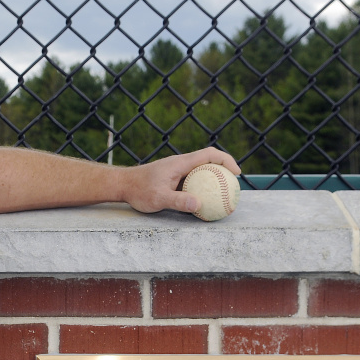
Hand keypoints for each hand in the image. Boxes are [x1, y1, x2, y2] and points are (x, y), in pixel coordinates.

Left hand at [115, 148, 239, 214]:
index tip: (237, 174)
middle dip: (225, 170)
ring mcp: (177, 171)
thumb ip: (178, 200)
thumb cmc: (138, 190)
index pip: (210, 154)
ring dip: (214, 180)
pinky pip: (193, 181)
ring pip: (201, 172)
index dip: (227, 161)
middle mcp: (181, 164)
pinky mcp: (173, 179)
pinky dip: (202, 188)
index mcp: (181, 163)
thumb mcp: (158, 198)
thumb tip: (199, 204)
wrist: (122, 185)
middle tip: (235, 186)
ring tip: (225, 195)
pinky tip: (205, 202)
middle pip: (209, 161)